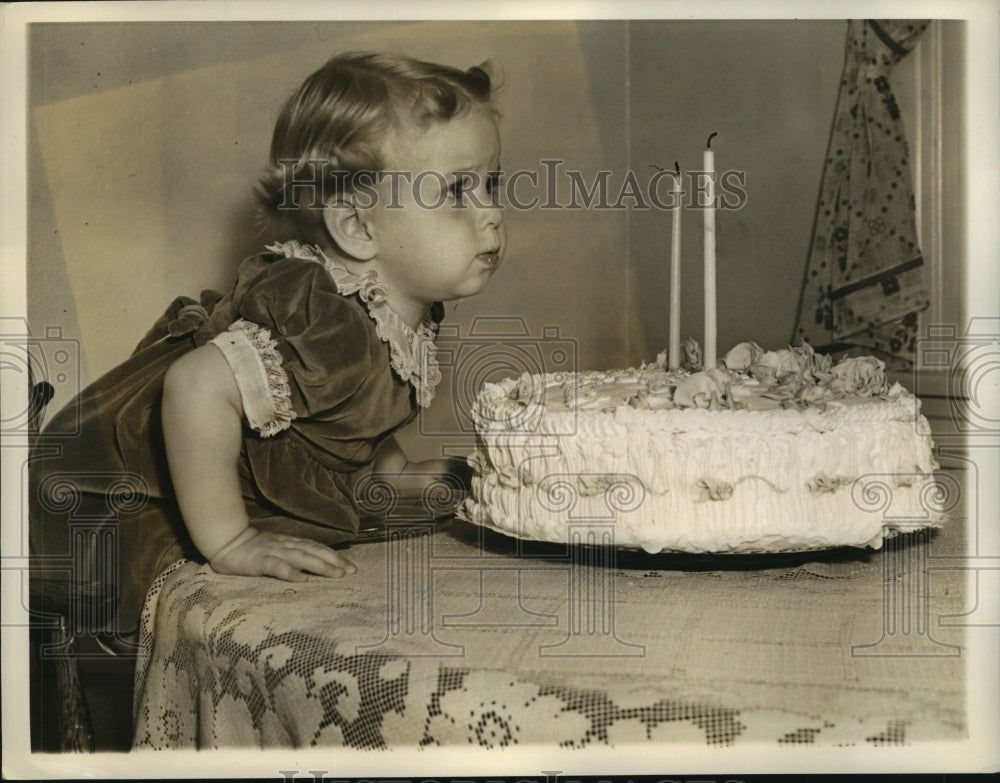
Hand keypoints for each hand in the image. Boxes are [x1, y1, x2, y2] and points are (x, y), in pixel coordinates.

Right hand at [208, 528, 356, 581]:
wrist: (226, 542)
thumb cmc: (253, 548)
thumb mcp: (278, 548)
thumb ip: (294, 554)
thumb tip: (315, 564)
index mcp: (291, 543)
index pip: (318, 548)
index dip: (335, 556)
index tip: (352, 567)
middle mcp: (287, 546)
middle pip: (315, 552)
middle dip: (335, 561)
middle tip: (352, 571)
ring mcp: (274, 552)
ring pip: (302, 558)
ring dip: (321, 566)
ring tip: (337, 575)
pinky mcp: (260, 561)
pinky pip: (277, 567)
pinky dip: (291, 572)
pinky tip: (303, 579)